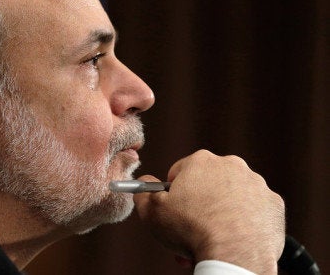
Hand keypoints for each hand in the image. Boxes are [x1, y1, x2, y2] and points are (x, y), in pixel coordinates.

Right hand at [134, 149, 284, 273]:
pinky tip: (233, 238)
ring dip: (220, 213)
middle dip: (199, 204)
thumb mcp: (151, 211)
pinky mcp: (273, 204)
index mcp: (201, 162)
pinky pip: (254, 211)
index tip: (175, 210)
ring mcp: (256, 184)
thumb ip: (143, 192)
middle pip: (208, 184)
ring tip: (211, 238)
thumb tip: (142, 182)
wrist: (234, 254)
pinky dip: (244, 222)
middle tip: (191, 228)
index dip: (174, 194)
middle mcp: (231, 166)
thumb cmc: (191, 230)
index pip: (180, 172)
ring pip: (231, 197)